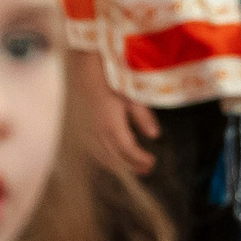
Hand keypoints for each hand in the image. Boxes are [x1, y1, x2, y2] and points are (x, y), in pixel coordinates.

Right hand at [75, 51, 157, 175]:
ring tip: (136, 168)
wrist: (85, 71)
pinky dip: (108, 158)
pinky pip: (96, 150)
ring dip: (121, 164)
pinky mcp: (85, 129)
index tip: (153, 162)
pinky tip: (116, 160)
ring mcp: (90, 131)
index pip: (127, 149)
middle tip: (148, 170)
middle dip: (132, 165)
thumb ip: (143, 116)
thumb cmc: (111, 80)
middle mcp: (99, 132)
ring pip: (105, 156)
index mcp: (111, 124)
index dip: (140, 159)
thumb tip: (155, 136)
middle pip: (117, 157)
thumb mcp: (131, 96)